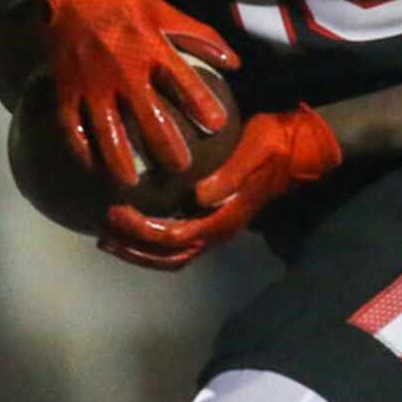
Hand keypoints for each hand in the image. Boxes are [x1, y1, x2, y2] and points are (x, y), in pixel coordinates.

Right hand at [41, 0, 239, 187]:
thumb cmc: (123, 1)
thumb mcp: (164, 10)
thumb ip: (200, 37)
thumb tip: (235, 64)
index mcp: (150, 47)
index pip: (182, 81)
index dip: (200, 104)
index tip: (216, 126)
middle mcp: (122, 69)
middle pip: (147, 117)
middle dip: (166, 147)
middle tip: (180, 169)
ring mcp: (92, 82)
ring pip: (107, 130)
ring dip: (120, 160)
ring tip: (133, 184)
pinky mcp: (66, 88)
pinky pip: (72, 126)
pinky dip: (81, 149)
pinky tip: (93, 168)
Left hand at [99, 103, 342, 267]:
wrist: (299, 149)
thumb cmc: (275, 144)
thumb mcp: (256, 152)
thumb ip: (229, 176)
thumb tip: (198, 196)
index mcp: (225, 219)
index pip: (176, 237)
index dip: (142, 230)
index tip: (115, 210)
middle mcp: (219, 231)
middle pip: (169, 257)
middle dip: (134, 248)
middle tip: (102, 230)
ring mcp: (216, 228)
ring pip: (172, 256)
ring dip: (139, 251)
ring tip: (109, 236)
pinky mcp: (214, 219)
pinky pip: (178, 242)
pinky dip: (152, 241)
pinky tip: (132, 223)